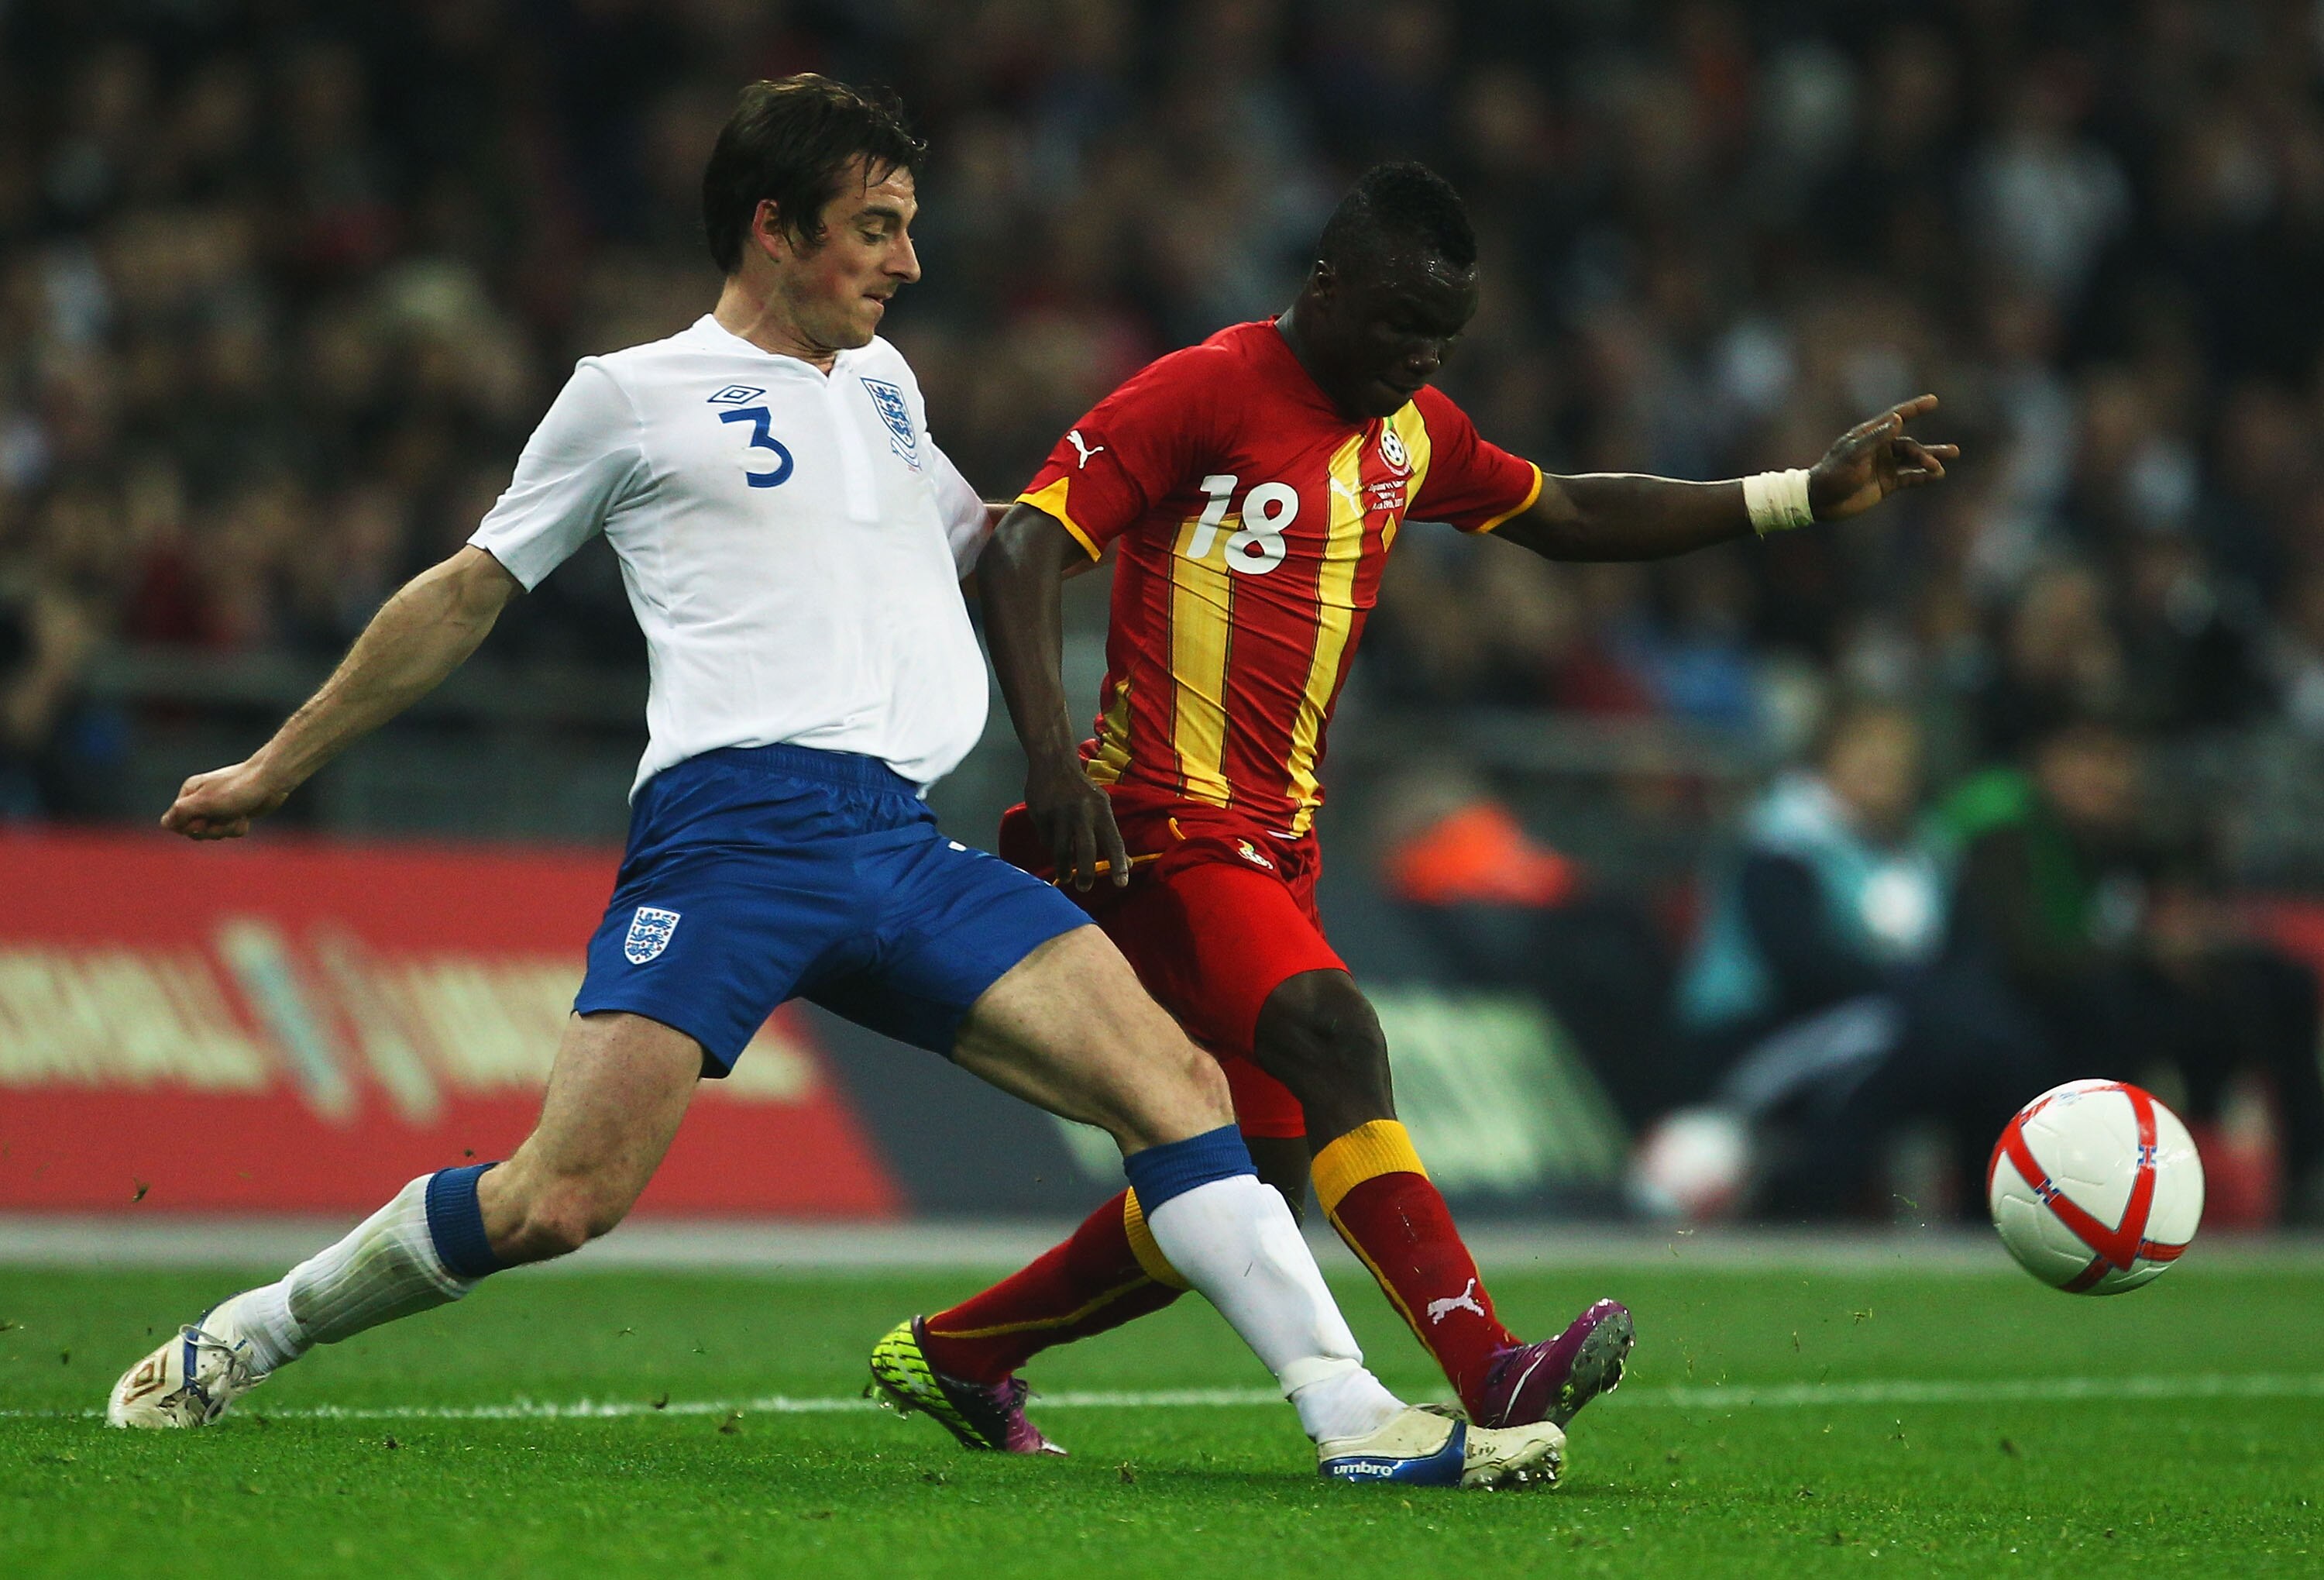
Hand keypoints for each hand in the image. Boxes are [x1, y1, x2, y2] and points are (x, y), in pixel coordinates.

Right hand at [161, 758, 291, 840]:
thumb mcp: (204, 802)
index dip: (190, 828)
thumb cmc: (236, 789)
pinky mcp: (235, 813)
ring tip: (237, 813)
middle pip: (196, 832)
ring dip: (227, 828)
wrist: (271, 780)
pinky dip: (239, 827)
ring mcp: (219, 807)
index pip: (176, 823)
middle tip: (223, 817)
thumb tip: (164, 825)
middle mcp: (201, 800)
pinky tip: (246, 816)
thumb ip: (181, 813)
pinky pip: (231, 831)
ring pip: (215, 833)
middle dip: (211, 830)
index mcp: (189, 793)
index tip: (203, 820)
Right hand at [1026, 756, 1129, 890]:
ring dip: (1064, 868)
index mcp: (1101, 810)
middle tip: (1085, 888)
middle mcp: (1082, 812)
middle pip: (1086, 850)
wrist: (1053, 763)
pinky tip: (1052, 843)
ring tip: (1066, 878)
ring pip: (1061, 850)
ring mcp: (1059, 813)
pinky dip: (1050, 846)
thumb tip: (1128, 864)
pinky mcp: (1040, 814)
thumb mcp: (1102, 806)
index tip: (1121, 884)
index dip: (1119, 864)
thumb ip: (1112, 835)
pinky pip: (1046, 840)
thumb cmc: (1082, 790)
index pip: (1114, 841)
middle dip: (1087, 873)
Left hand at [1808, 394, 1958, 520]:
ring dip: (1930, 461)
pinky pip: (1909, 478)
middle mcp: (1880, 449)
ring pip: (1913, 461)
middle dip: (1927, 451)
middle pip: (1909, 445)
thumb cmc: (1833, 473)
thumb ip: (1877, 438)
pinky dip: (1923, 477)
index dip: (1915, 408)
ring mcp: (1884, 467)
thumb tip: (1898, 419)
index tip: (1933, 400)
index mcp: (1870, 436)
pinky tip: (1936, 476)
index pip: (1896, 418)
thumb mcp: (1854, 454)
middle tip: (1945, 455)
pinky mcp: (1886, 484)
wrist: (1820, 501)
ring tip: (1944, 465)